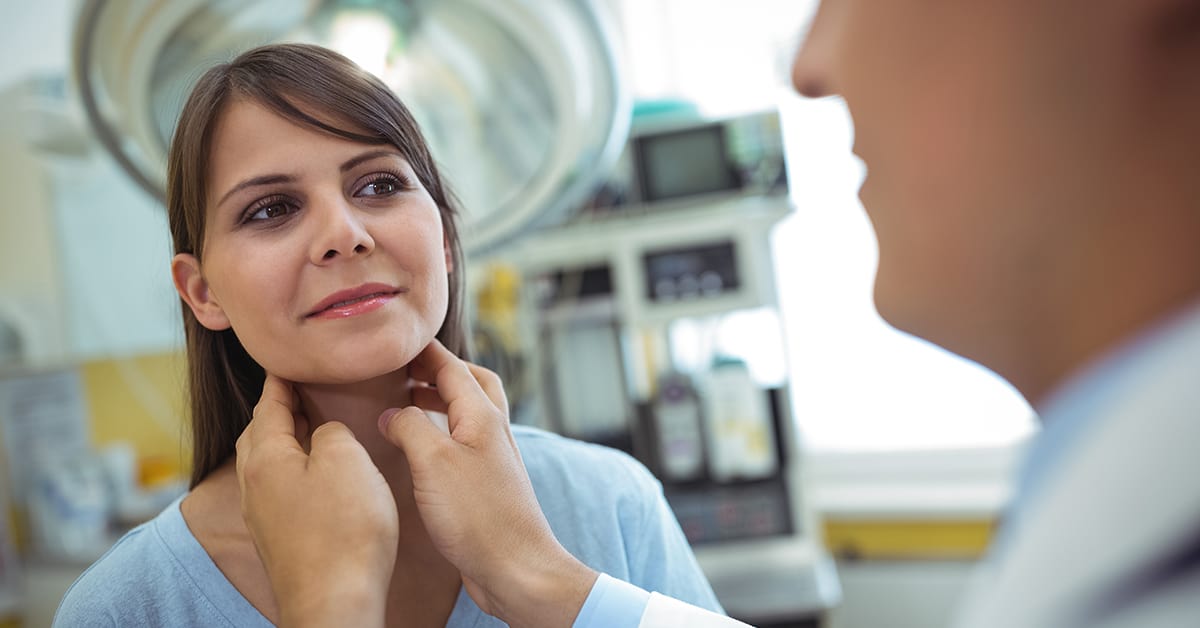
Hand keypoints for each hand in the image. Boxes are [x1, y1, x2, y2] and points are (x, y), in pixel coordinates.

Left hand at [236, 373, 398, 627]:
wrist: (335, 603)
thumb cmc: (344, 531)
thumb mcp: (347, 460)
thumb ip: (332, 432)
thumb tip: (325, 433)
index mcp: (265, 459)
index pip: (268, 405)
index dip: (281, 380)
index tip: (287, 361)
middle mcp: (254, 486)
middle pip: (259, 435)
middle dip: (276, 411)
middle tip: (300, 392)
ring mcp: (263, 517)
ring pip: (266, 465)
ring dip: (285, 443)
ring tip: (312, 430)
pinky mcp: (280, 541)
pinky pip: (279, 491)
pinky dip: (294, 471)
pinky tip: (316, 478)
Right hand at [380, 340, 597, 627]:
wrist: (515, 568)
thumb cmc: (479, 515)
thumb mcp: (433, 461)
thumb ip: (409, 427)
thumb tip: (391, 413)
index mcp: (483, 416)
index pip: (453, 367)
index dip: (425, 351)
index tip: (397, 340)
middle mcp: (492, 432)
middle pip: (472, 384)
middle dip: (440, 372)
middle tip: (405, 371)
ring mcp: (492, 460)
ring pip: (467, 415)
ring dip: (439, 403)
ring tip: (405, 405)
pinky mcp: (485, 487)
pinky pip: (463, 445)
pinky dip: (441, 435)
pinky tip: (419, 452)